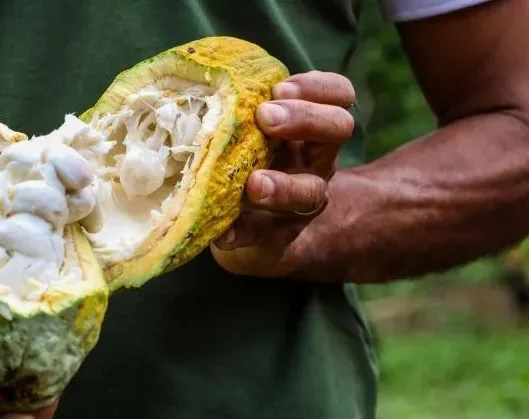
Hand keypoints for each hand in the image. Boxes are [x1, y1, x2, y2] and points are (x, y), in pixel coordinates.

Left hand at [211, 70, 354, 276]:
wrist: (265, 232)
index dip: (317, 87)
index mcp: (311, 129)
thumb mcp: (252, 133)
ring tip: (255, 185)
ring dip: (283, 186)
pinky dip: (244, 234)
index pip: (338, 95)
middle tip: (266, 117)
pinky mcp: (281, 239)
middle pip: (338, 129)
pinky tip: (223, 234)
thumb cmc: (251, 163)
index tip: (279, 87)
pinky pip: (268, 237)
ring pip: (310, 192)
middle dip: (306, 119)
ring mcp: (303, 203)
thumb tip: (190, 80)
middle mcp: (316, 162)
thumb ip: (238, 110)